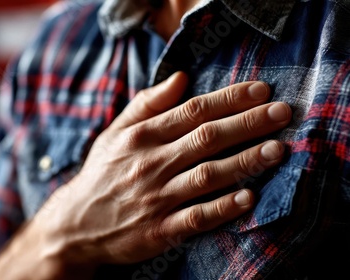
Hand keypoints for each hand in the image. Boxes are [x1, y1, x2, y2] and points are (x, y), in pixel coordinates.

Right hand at [0, 72, 291, 279]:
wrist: (76, 224)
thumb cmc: (101, 174)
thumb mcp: (114, 134)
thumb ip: (147, 104)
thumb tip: (180, 77)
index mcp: (140, 137)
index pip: (191, 111)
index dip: (229, 99)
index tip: (261, 90)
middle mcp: (149, 164)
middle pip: (206, 138)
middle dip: (248, 123)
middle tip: (282, 113)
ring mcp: (154, 198)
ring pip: (207, 176)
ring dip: (245, 162)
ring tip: (277, 149)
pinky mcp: (158, 231)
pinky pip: (196, 218)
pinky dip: (222, 208)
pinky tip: (248, 197)